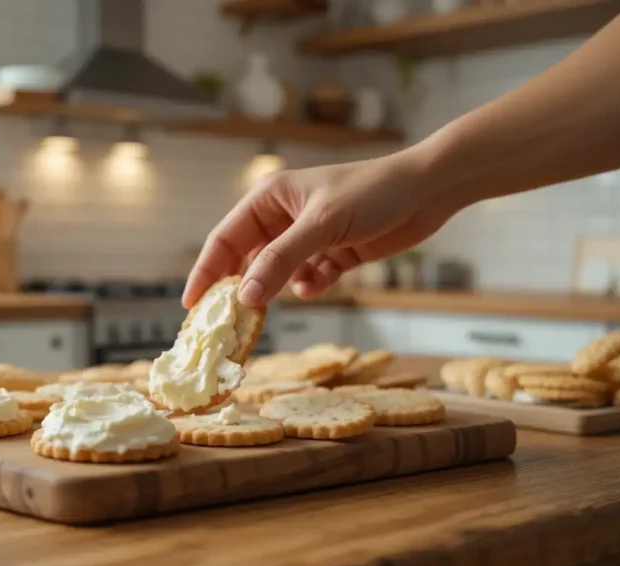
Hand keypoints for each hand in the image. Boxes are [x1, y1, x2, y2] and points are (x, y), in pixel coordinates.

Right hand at [183, 150, 462, 307]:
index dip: (205, 271)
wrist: (428, 190)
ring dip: (274, 290)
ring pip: (277, 272)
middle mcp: (283, 216)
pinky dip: (309, 285)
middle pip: (247, 259)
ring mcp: (309, 236)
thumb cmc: (373, 193)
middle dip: (238, 288)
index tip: (191, 305)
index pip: (225, 239)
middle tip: (224, 321)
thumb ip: (280, 261)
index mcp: (269, 198)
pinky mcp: (335, 252)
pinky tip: (317, 284)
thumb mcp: (320, 226)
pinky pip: (309, 277)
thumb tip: (245, 297)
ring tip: (266, 314)